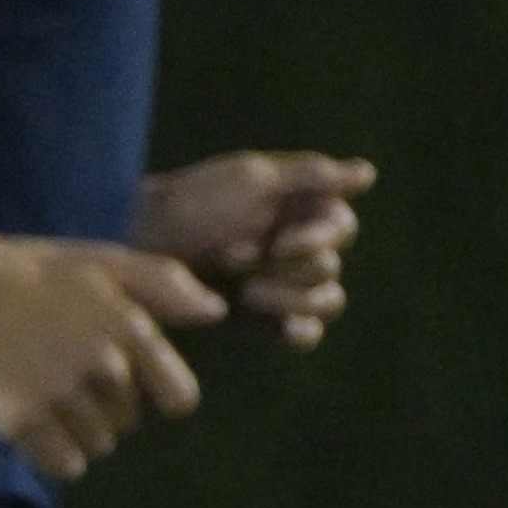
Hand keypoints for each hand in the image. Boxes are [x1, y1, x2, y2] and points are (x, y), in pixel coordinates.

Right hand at [0, 233, 215, 475]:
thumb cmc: (32, 270)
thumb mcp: (103, 262)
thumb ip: (164, 284)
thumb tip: (216, 313)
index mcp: (131, 329)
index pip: (179, 396)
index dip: (160, 396)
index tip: (137, 387)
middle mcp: (104, 367)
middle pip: (130, 422)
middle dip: (108, 407)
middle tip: (69, 379)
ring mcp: (62, 396)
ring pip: (99, 444)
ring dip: (82, 432)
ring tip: (49, 401)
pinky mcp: (23, 422)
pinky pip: (65, 465)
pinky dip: (58, 455)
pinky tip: (38, 428)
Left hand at [136, 150, 371, 347]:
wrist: (138, 245)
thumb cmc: (190, 203)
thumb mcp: (248, 178)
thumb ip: (310, 175)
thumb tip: (369, 172)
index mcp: (301, 209)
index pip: (342, 228)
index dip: (319, 238)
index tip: (281, 241)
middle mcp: (298, 246)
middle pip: (330, 268)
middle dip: (290, 269)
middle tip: (239, 263)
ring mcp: (283, 284)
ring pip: (327, 302)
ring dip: (292, 299)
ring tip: (248, 293)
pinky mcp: (264, 319)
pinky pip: (306, 334)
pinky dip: (300, 331)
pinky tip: (281, 330)